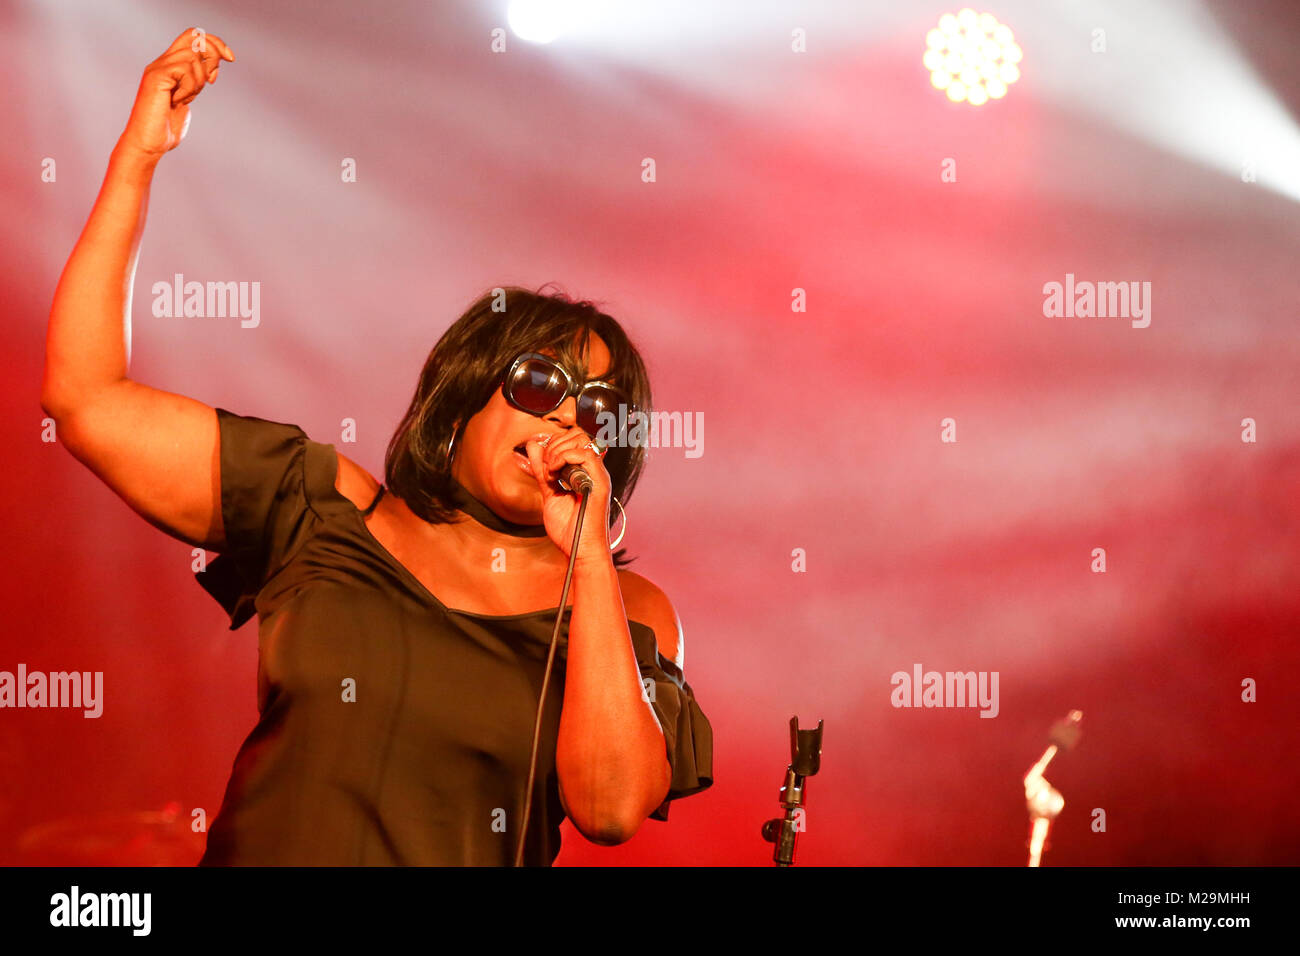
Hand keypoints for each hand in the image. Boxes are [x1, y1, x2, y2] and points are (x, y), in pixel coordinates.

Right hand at [119, 27, 234, 158]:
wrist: (149, 144)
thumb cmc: (165, 128)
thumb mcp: (187, 99)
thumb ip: (195, 83)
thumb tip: (210, 71)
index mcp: (171, 66)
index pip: (193, 37)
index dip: (215, 43)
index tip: (230, 58)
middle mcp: (163, 62)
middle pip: (194, 36)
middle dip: (214, 53)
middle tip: (213, 80)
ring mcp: (158, 68)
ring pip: (192, 57)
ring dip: (198, 81)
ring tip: (186, 98)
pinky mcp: (156, 77)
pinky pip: (183, 70)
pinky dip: (188, 88)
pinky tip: (177, 101)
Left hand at [523, 430, 612, 565]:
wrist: (579, 551)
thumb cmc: (568, 529)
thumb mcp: (549, 494)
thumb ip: (542, 471)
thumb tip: (533, 446)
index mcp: (584, 472)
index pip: (572, 440)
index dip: (553, 444)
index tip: (542, 465)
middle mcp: (593, 471)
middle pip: (578, 435)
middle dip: (554, 445)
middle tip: (545, 468)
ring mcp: (598, 475)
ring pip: (581, 440)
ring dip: (557, 451)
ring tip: (549, 473)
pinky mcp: (600, 483)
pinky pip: (585, 455)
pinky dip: (564, 458)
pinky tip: (554, 475)